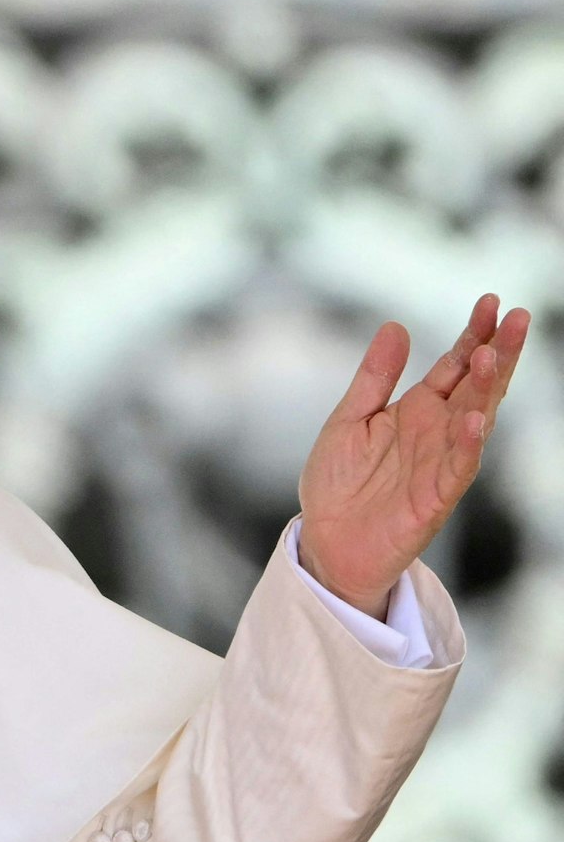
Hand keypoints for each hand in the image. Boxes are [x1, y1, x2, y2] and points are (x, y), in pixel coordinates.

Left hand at [298, 295, 529, 617]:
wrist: (327, 539)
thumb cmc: (338, 482)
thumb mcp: (349, 418)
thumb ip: (374, 377)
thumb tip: (395, 325)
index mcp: (418, 409)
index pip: (454, 365)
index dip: (473, 335)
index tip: (490, 302)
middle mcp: (437, 432)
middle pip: (475, 386)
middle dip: (496, 353)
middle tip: (515, 317)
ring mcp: (441, 463)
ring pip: (475, 420)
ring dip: (485, 391)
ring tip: (491, 356)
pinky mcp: (436, 498)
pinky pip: (458, 469)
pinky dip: (467, 445)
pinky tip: (474, 420)